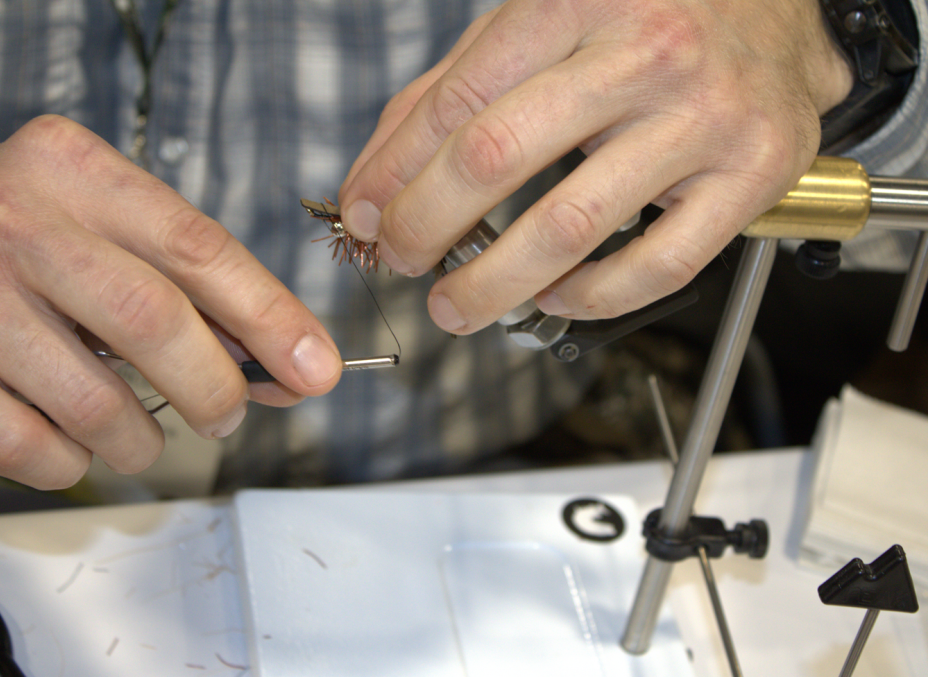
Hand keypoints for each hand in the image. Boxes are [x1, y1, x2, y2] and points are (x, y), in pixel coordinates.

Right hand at [0, 116, 340, 488]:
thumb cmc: (33, 264)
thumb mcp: (114, 246)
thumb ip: (199, 296)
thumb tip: (294, 366)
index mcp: (71, 167)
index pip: (196, 245)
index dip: (269, 315)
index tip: (315, 369)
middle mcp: (8, 215)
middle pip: (150, 318)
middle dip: (213, 387)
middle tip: (228, 415)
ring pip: (94, 400)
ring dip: (143, 439)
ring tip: (143, 435)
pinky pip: (33, 446)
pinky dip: (75, 462)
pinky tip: (72, 439)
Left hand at [338, 0, 852, 331]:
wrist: (783, 7)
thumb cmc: (651, 14)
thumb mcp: (543, 20)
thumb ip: (453, 89)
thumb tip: (376, 179)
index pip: (458, 102)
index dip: (395, 171)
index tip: (368, 213)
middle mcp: (643, 53)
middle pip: (497, 158)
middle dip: (426, 225)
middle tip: (403, 259)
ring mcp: (703, 118)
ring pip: (570, 226)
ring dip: (493, 283)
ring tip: (456, 305)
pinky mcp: (752, 175)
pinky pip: (657, 265)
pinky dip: (591, 298)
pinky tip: (555, 298)